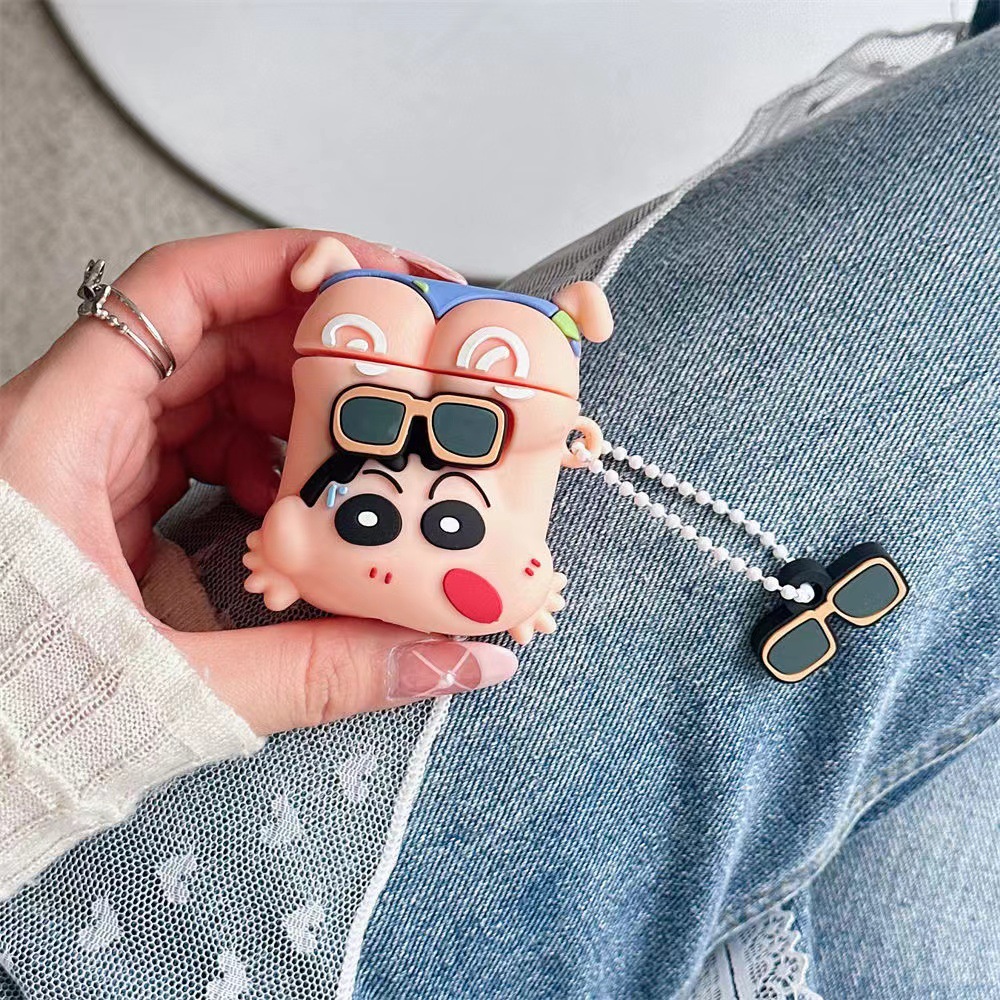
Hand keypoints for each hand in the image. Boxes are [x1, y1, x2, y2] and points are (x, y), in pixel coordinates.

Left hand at [0, 230, 517, 734]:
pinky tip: (305, 507)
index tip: (366, 277)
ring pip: (211, 391)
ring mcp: (90, 463)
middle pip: (211, 335)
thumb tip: (442, 658)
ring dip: (297, 411)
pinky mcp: (107, 500)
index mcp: (58, 437)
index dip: (276, 264)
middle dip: (315, 346)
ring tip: (369, 445)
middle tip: (401, 368)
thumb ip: (315, 672)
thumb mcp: (170, 689)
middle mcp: (71, 430)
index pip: (172, 293)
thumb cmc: (7, 718)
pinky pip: (201, 446)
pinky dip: (265, 463)